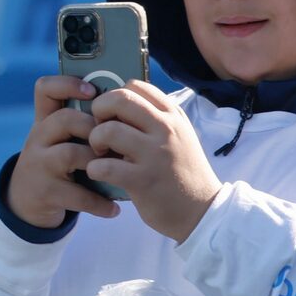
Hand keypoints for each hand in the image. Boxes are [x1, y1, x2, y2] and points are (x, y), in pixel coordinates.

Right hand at [3, 75, 117, 228]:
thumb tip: (128, 106)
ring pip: (70, 153)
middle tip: (114, 140)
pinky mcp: (45, 192)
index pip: (45, 89)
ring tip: (115, 170)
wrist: (26, 201)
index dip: (67, 84)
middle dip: (95, 128)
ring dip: (97, 161)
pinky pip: (77, 194)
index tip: (92, 91)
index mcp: (45, 120)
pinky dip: (99, 203)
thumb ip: (84, 122)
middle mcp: (38, 138)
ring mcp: (39, 165)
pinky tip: (114, 208)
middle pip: (65, 120)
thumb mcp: (60, 138)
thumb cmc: (57, 162)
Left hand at [85, 81, 219, 242]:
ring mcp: (155, 155)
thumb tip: (120, 103)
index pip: (136, 85)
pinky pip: (105, 166)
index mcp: (173, 116)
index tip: (111, 114)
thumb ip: (156, 119)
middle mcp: (166, 129)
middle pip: (120, 99)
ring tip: (99, 153)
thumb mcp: (179, 136)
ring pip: (109, 130)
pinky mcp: (143, 180)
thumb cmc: (182, 172)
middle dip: (99, 110)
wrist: (201, 210)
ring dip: (94, 140)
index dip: (114, 95)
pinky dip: (94, 169)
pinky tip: (99, 173)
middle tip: (98, 128)